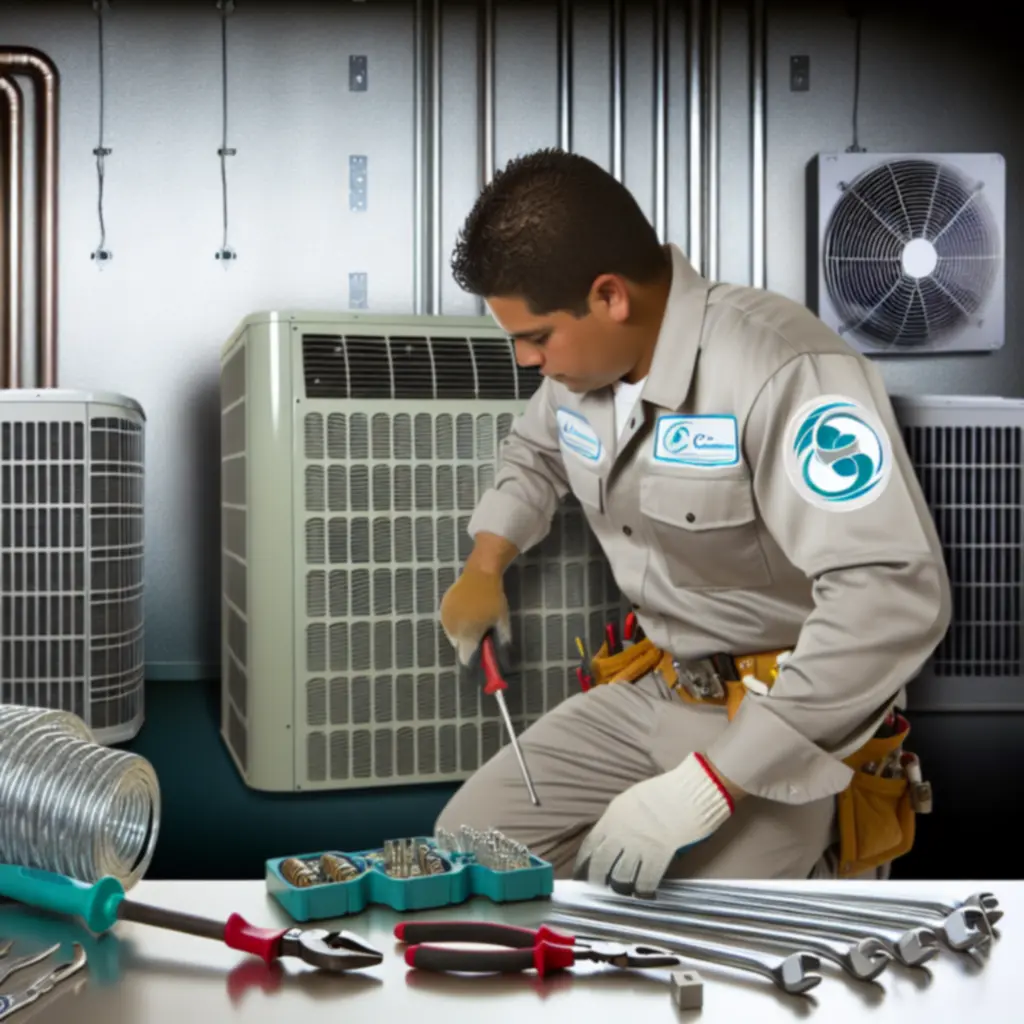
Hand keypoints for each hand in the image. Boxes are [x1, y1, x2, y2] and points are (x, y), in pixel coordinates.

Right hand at [439, 564, 510, 665]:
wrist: (480, 574)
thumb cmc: (493, 599)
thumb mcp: (502, 621)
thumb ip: (502, 641)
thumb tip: (503, 658)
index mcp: (468, 634)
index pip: (465, 658)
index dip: (473, 659)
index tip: (480, 655)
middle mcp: (453, 629)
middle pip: (459, 646)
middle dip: (468, 643)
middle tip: (480, 632)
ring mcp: (445, 617)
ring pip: (452, 634)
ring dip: (461, 632)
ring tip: (473, 620)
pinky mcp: (442, 607)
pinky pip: (448, 622)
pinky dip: (455, 621)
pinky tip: (465, 612)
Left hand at [574, 753, 734, 896]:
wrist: (689, 793)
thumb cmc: (664, 793)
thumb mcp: (631, 800)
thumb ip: (618, 819)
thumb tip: (612, 838)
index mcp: (612, 817)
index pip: (590, 845)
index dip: (584, 863)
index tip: (582, 875)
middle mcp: (620, 833)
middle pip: (600, 864)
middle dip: (598, 880)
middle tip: (600, 890)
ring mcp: (638, 846)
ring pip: (620, 876)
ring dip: (621, 887)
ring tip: (624, 891)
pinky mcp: (658, 856)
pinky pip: (644, 881)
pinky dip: (643, 891)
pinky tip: (645, 894)